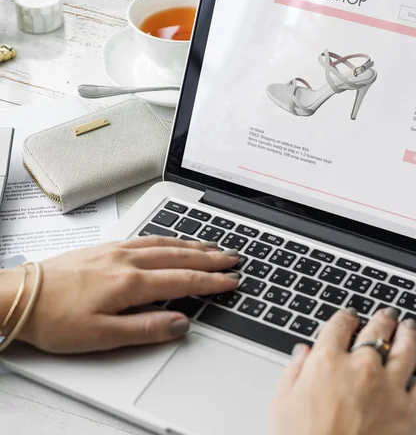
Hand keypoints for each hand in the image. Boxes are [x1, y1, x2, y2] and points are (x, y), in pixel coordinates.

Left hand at [10, 236, 238, 353]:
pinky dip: (170, 238)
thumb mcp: (101, 337)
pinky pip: (148, 237)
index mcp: (131, 283)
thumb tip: (180, 324)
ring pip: (166, 243)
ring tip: (213, 247)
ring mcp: (117, 250)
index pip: (183, 280)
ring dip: (193, 245)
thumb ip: (146, 329)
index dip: (211, 282)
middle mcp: (128, 261)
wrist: (19, 296)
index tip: (232, 281)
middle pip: (180, 256)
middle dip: (211, 258)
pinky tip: (173, 240)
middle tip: (233, 257)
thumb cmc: (55, 318)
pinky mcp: (107, 247)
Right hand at [272, 308, 415, 434]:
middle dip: (382, 319)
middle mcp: (361, 367)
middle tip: (387, 315)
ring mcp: (389, 387)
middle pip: (376, 330)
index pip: (340, 325)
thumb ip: (294, 371)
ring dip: (409, 334)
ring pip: (406, 348)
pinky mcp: (409, 412)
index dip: (346, 317)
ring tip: (410, 328)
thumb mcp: (283, 402)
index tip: (349, 316)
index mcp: (328, 361)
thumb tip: (302, 352)